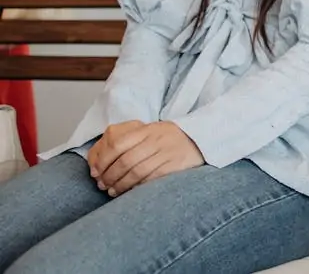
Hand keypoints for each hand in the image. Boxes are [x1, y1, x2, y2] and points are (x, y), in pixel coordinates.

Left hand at [90, 121, 204, 195]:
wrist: (199, 139)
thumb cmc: (166, 139)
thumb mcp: (147, 132)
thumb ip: (124, 141)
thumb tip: (96, 162)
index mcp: (145, 129)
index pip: (116, 144)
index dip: (102, 161)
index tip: (95, 173)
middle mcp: (156, 139)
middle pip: (125, 161)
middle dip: (109, 176)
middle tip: (102, 185)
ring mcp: (167, 152)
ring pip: (137, 172)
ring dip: (121, 185)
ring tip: (112, 191)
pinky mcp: (176, 165)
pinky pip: (152, 178)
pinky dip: (137, 187)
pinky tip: (130, 192)